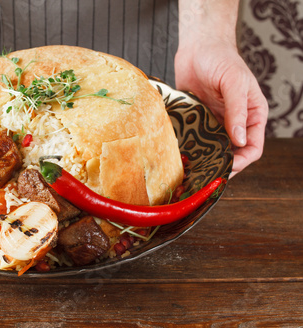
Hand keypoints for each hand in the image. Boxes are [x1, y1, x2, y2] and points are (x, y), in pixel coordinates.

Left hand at [174, 38, 267, 176]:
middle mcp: (235, 121)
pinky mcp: (197, 118)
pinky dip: (191, 147)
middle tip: (205, 174)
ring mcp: (215, 121)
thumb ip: (237, 111)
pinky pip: (196, 137)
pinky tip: (181, 155)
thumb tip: (240, 140)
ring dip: (205, 158)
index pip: (253, 147)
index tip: (227, 168)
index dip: (242, 161)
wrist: (197, 47)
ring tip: (192, 169)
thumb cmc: (221, 59)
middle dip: (221, 164)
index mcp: (252, 115)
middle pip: (232, 153)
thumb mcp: (234, 82)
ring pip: (213, 148)